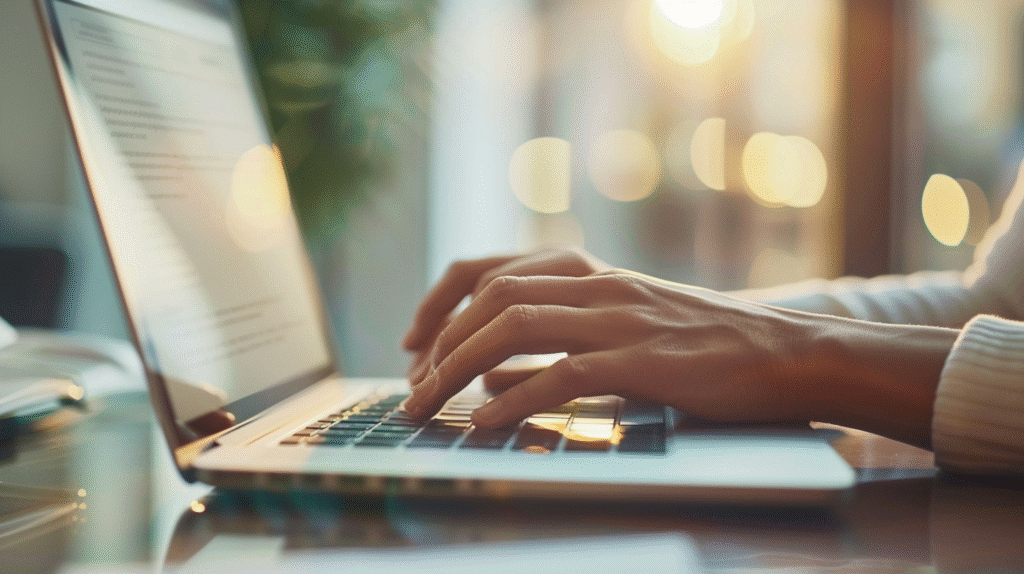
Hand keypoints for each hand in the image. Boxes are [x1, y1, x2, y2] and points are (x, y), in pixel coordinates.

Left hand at [402, 269, 817, 427]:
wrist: (780, 351)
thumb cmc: (697, 345)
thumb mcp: (616, 329)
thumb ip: (554, 343)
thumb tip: (490, 374)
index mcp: (585, 271)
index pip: (488, 270)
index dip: (438, 304)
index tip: (412, 344)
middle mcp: (595, 283)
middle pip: (491, 298)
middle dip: (439, 343)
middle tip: (413, 389)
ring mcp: (617, 318)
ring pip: (515, 326)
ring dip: (460, 367)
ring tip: (430, 405)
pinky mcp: (642, 359)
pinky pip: (563, 373)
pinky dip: (514, 397)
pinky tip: (486, 421)